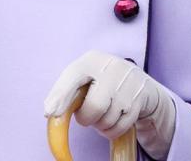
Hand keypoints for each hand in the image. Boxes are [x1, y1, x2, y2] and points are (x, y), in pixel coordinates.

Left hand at [43, 49, 175, 156]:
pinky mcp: (139, 100)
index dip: (61, 96)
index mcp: (92, 60)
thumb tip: (49, 111)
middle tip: (86, 116)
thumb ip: (68, 90)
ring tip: (102, 114)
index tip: (50, 113)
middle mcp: (112, 68)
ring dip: (100, 125)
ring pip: (107, 120)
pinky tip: (112, 120)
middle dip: (86, 118)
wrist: (141, 84)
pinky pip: (119, 127)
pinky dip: (111, 131)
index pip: (74, 76)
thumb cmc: (103, 82)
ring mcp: (128, 84)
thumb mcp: (86, 77)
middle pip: (94, 106)